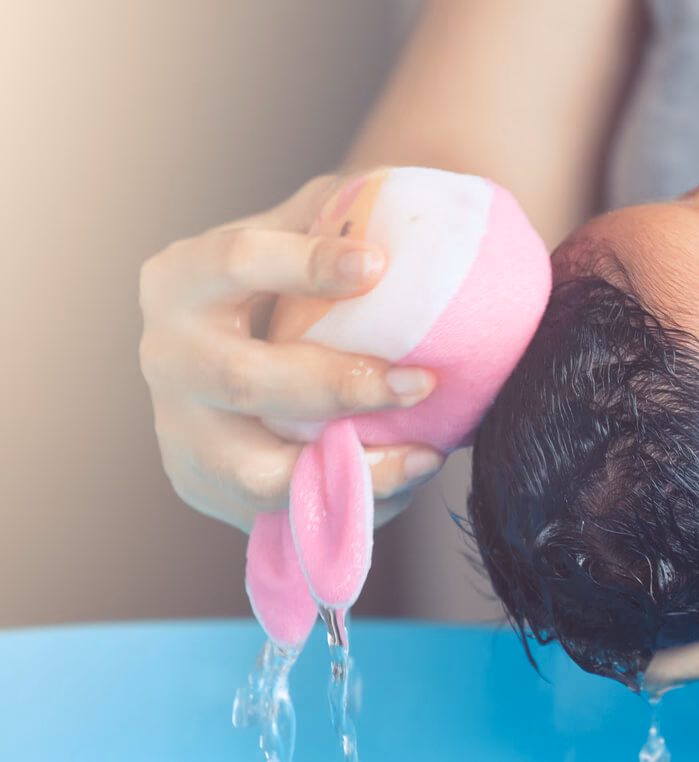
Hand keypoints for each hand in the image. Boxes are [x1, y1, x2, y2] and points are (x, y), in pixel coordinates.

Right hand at [139, 175, 445, 532]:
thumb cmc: (284, 282)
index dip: (306, 264)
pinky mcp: (209, 489)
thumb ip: (342, 212)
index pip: (237, 262)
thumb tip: (409, 205)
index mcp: (181, 280)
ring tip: (424, 454)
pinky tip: (406, 477)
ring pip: (258, 472)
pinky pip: (285, 513)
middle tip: (421, 381)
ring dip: (352, 467)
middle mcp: (168, 358)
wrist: (241, 350)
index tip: (379, 264)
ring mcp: (181, 433)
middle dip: (341, 385)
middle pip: (245, 380)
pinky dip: (354, 503)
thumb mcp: (296, 233)